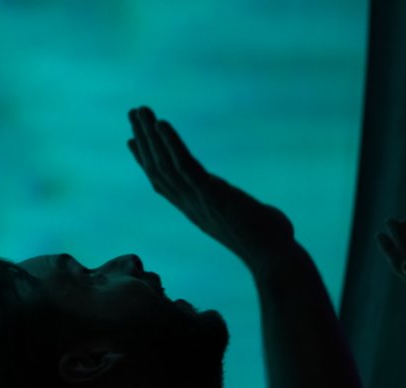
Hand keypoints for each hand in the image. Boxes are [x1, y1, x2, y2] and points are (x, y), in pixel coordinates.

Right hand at [126, 106, 294, 273]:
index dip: (144, 160)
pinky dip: (171, 144)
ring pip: (163, 164)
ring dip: (149, 135)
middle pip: (156, 169)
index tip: (131, 140)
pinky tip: (162, 124)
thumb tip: (266, 214)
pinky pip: (184, 166)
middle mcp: (190, 205)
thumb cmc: (269, 243)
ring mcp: (198, 200)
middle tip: (133, 112)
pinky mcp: (211, 194)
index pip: (162, 182)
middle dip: (143, 139)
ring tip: (140, 111)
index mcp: (195, 209)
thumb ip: (248, 213)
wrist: (274, 258)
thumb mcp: (250, 222)